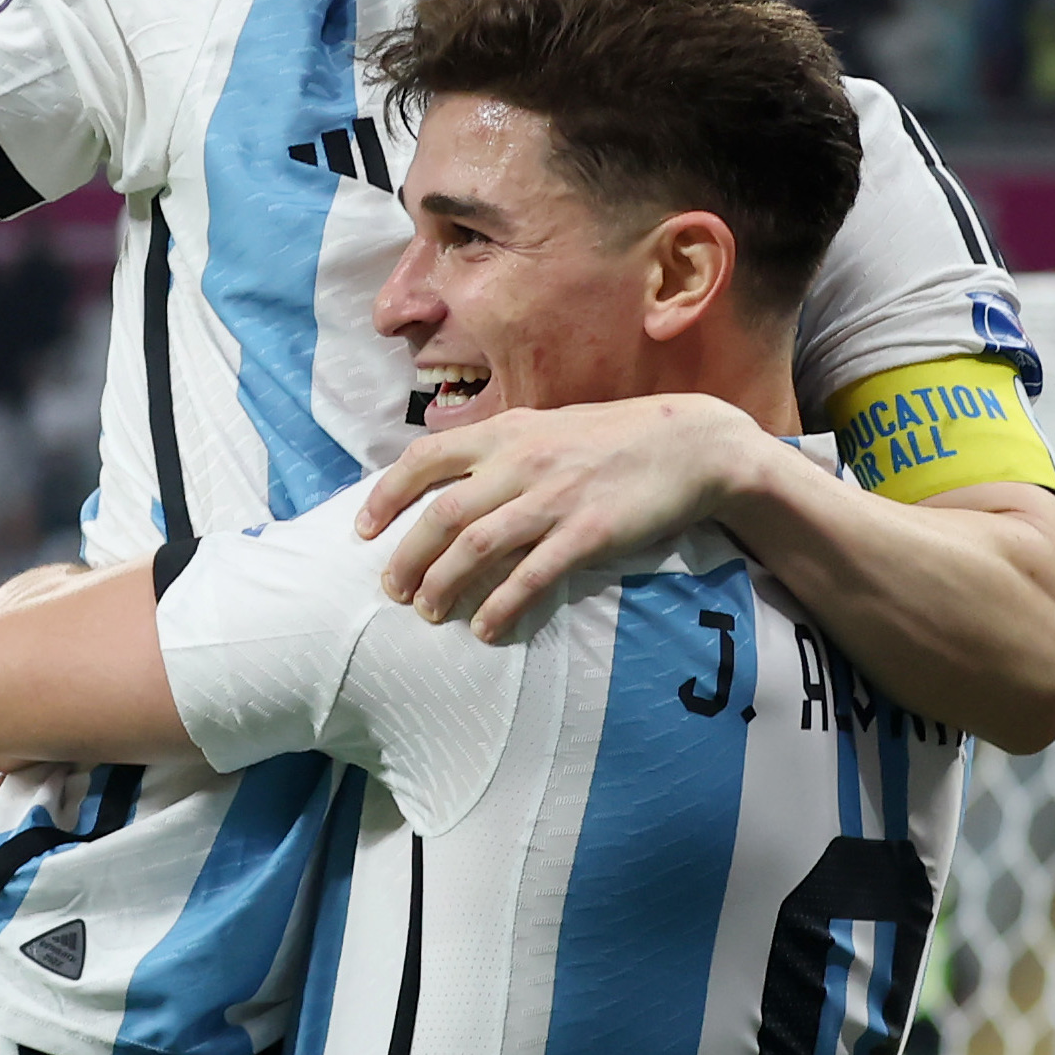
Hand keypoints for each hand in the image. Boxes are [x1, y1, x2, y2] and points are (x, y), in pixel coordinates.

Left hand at [356, 395, 762, 640]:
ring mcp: (554, 498)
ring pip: (476, 546)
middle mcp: (522, 462)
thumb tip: (456, 481)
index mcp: (508, 433)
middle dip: (408, 556)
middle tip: (393, 589)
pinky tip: (484, 628)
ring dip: (443, 584)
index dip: (386, 495)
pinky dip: (501, 604)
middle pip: (442, 513)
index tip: (362, 530)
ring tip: (428, 612)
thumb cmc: (618, 438)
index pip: (425, 458)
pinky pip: (531, 575)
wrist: (691, 444)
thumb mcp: (550, 427)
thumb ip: (504, 450)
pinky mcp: (588, 533)